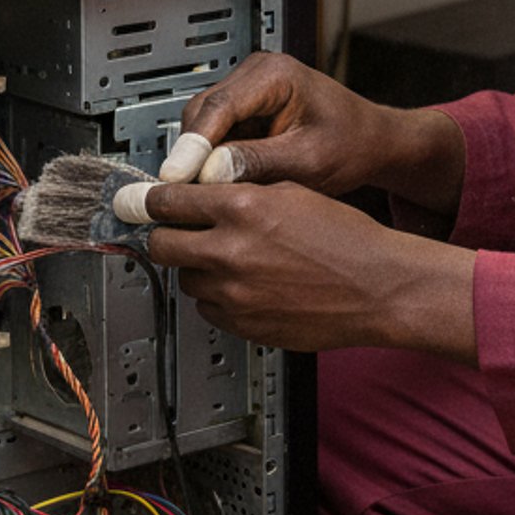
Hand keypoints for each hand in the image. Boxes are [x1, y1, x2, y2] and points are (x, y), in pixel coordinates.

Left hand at [143, 179, 476, 358]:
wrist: (377, 286)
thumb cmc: (345, 237)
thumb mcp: (291, 190)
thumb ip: (240, 190)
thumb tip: (200, 191)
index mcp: (244, 207)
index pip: (168, 200)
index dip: (150, 199)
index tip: (137, 200)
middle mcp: (231, 250)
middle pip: (161, 243)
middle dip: (165, 234)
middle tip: (174, 230)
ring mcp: (233, 292)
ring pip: (185, 277)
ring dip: (197, 266)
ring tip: (231, 258)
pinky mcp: (242, 324)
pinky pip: (208, 308)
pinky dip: (219, 295)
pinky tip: (248, 284)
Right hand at [164, 51, 465, 217]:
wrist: (372, 140)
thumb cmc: (354, 143)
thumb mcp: (309, 160)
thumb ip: (260, 162)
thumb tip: (210, 173)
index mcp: (275, 75)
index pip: (218, 108)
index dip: (192, 146)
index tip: (174, 178)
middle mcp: (255, 75)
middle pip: (202, 115)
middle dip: (193, 156)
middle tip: (187, 198)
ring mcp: (248, 91)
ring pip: (203, 127)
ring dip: (203, 161)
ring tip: (211, 196)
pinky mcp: (245, 111)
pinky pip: (216, 136)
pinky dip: (215, 161)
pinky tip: (224, 187)